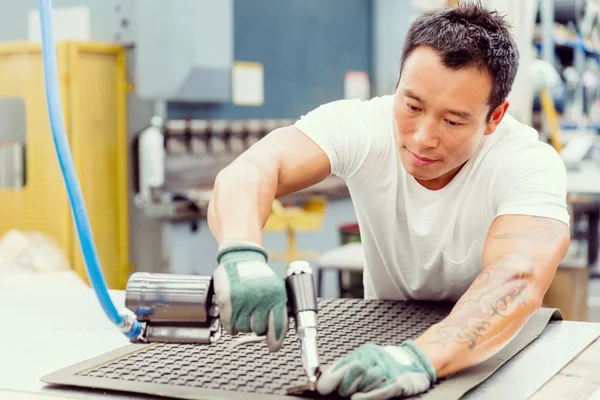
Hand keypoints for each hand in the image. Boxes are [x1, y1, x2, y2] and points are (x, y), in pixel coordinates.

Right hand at [213, 240, 287, 351]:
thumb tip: (275, 338)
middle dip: (256, 325)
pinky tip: (235, 312)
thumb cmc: (260, 277)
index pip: (277, 326)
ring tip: (244, 308)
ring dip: (243, 323)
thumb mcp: (277, 289)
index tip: (273, 346)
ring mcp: (242, 299)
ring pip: (243, 329)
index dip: (275, 340)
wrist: (241, 257)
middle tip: (254, 313)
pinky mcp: (227, 301)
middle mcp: (260, 298)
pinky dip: (231, 324)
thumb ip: (278, 312)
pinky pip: (229, 326)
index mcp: (276, 295)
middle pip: (258, 330)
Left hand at [317, 341, 435, 399]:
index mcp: (364, 353)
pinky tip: (357, 399)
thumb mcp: (364, 360)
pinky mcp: (399, 382)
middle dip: (345, 385)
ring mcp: (388, 370)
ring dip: (359, 390)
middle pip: (354, 370)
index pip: (344, 364)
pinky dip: (368, 396)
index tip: (321, 387)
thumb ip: (344, 367)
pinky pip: (381, 390)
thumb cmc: (385, 365)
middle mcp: (376, 359)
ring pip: (367, 381)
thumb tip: (322, 377)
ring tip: (358, 393)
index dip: (330, 377)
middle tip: (343, 391)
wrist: (416, 363)